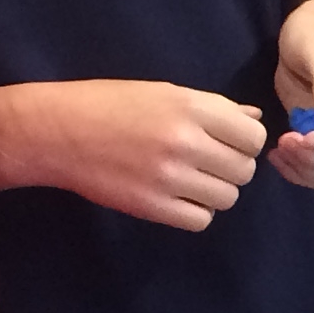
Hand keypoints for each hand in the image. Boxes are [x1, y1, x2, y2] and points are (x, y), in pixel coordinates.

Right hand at [0, 80, 265, 229]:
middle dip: (231, 168)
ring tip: (189, 180)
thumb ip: (214, 108)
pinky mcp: (152, 206)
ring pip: (227, 198)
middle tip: (207, 163)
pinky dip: (194, 212)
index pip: (253, 137)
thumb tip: (256, 119)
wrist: (58, 131)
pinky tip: (176, 197)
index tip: (227, 143)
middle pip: (244, 170)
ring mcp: (169, 176)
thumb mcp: (164, 92)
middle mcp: (185, 141)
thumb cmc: (110, 105)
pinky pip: (200, 220)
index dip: (246, 143)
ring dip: (214, 192)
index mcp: (191, 107)